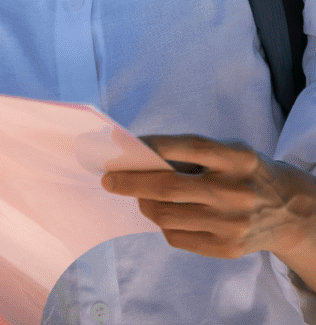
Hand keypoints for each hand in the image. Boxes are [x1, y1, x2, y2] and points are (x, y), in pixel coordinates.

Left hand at [100, 133, 315, 260]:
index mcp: (236, 158)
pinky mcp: (227, 249)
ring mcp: (232, 224)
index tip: (121, 148)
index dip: (149, 147)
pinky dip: (162, 224)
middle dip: (130, 182)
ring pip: (167, 216)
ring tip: (138, 196)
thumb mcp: (227, 152)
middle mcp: (236, 191)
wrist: (288, 210)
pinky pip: (177, 237)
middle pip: (168, 187)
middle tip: (108, 180)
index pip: (184, 148)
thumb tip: (136, 156)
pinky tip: (163, 214)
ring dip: (143, 203)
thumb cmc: (243, 172)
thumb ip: (189, 153)